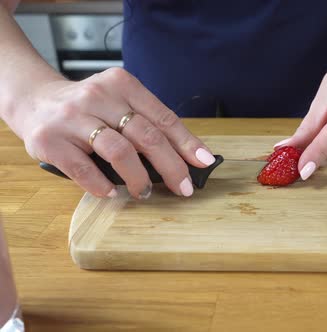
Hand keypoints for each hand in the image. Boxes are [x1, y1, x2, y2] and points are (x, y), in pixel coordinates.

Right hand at [20, 68, 215, 198]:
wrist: (33, 100)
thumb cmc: (87, 108)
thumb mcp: (118, 102)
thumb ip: (145, 123)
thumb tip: (184, 158)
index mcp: (122, 84)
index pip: (163, 117)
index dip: (187, 143)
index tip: (205, 162)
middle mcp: (99, 96)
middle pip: (146, 135)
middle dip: (171, 166)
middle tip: (184, 187)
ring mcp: (73, 118)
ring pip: (119, 151)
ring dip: (139, 178)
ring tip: (145, 192)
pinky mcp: (50, 140)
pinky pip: (84, 169)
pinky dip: (102, 185)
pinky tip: (111, 192)